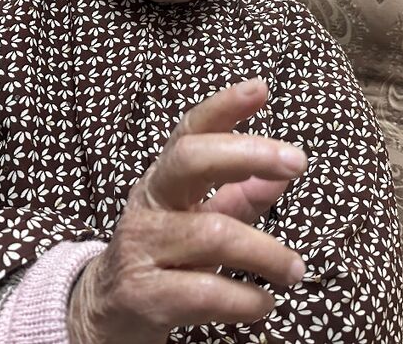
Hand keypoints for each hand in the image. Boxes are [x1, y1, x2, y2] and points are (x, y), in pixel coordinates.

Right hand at [68, 78, 307, 343]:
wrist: (105, 314)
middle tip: (297, 161)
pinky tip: (262, 303)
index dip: (223, 107)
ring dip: (266, 253)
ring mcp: (141, 247)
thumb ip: (240, 197)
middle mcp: (149, 204)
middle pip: (190, 159)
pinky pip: (204, 292)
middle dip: (247, 153)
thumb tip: (282, 173)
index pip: (190, 131)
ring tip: (294, 270)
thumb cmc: (164, 258)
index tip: (260, 88)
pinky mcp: (143, 296)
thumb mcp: (198, 220)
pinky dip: (244, 300)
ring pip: (212, 234)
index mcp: (165, 180)